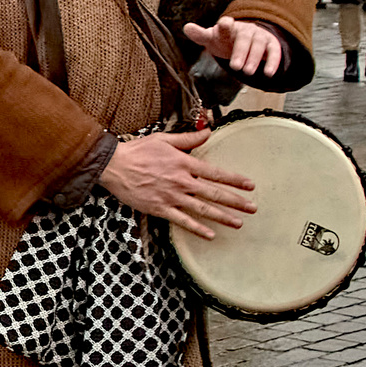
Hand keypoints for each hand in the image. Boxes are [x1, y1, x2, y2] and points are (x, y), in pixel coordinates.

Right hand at [100, 129, 256, 240]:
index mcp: (183, 163)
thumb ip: (188, 139)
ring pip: (202, 209)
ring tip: (238, 222)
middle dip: (235, 201)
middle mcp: (181, 182)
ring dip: (222, 217)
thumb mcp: (163, 139)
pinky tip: (210, 235)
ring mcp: (171, 197)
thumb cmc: (137, 151)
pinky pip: (182, 221)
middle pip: (214, 193)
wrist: (113, 166)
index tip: (250, 185)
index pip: (216, 172)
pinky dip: (197, 229)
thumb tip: (209, 132)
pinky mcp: (160, 208)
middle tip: (252, 208)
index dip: (235, 179)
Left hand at [183, 17, 284, 79]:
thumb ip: (200, 35)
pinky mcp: (271, 44)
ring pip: (259, 45)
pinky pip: (274, 51)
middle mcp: (245, 30)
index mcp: (228, 27)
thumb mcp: (212, 38)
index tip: (224, 24)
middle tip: (235, 66)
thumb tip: (187, 27)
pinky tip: (268, 73)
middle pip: (244, 38)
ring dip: (254, 59)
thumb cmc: (225, 40)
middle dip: (240, 52)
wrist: (245, 40)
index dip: (225, 25)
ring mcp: (259, 36)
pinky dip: (273, 62)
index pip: (226, 25)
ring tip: (247, 72)